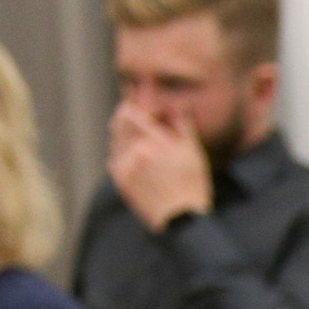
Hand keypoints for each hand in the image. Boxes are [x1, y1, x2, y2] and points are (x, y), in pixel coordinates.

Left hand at [107, 101, 214, 232]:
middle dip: (130, 111)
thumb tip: (177, 103)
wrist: (182, 220)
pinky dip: (124, 149)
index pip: (134, 108)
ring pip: (116, 136)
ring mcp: (124, 165)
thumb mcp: (193, 151)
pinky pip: (115, 155)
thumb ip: (181, 123)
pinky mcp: (120, 179)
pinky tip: (139, 155)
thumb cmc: (192, 186)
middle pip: (120, 118)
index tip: (143, 88)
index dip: (138, 97)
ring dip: (126, 130)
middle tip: (142, 109)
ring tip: (143, 134)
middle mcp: (135, 151)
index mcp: (154, 141)